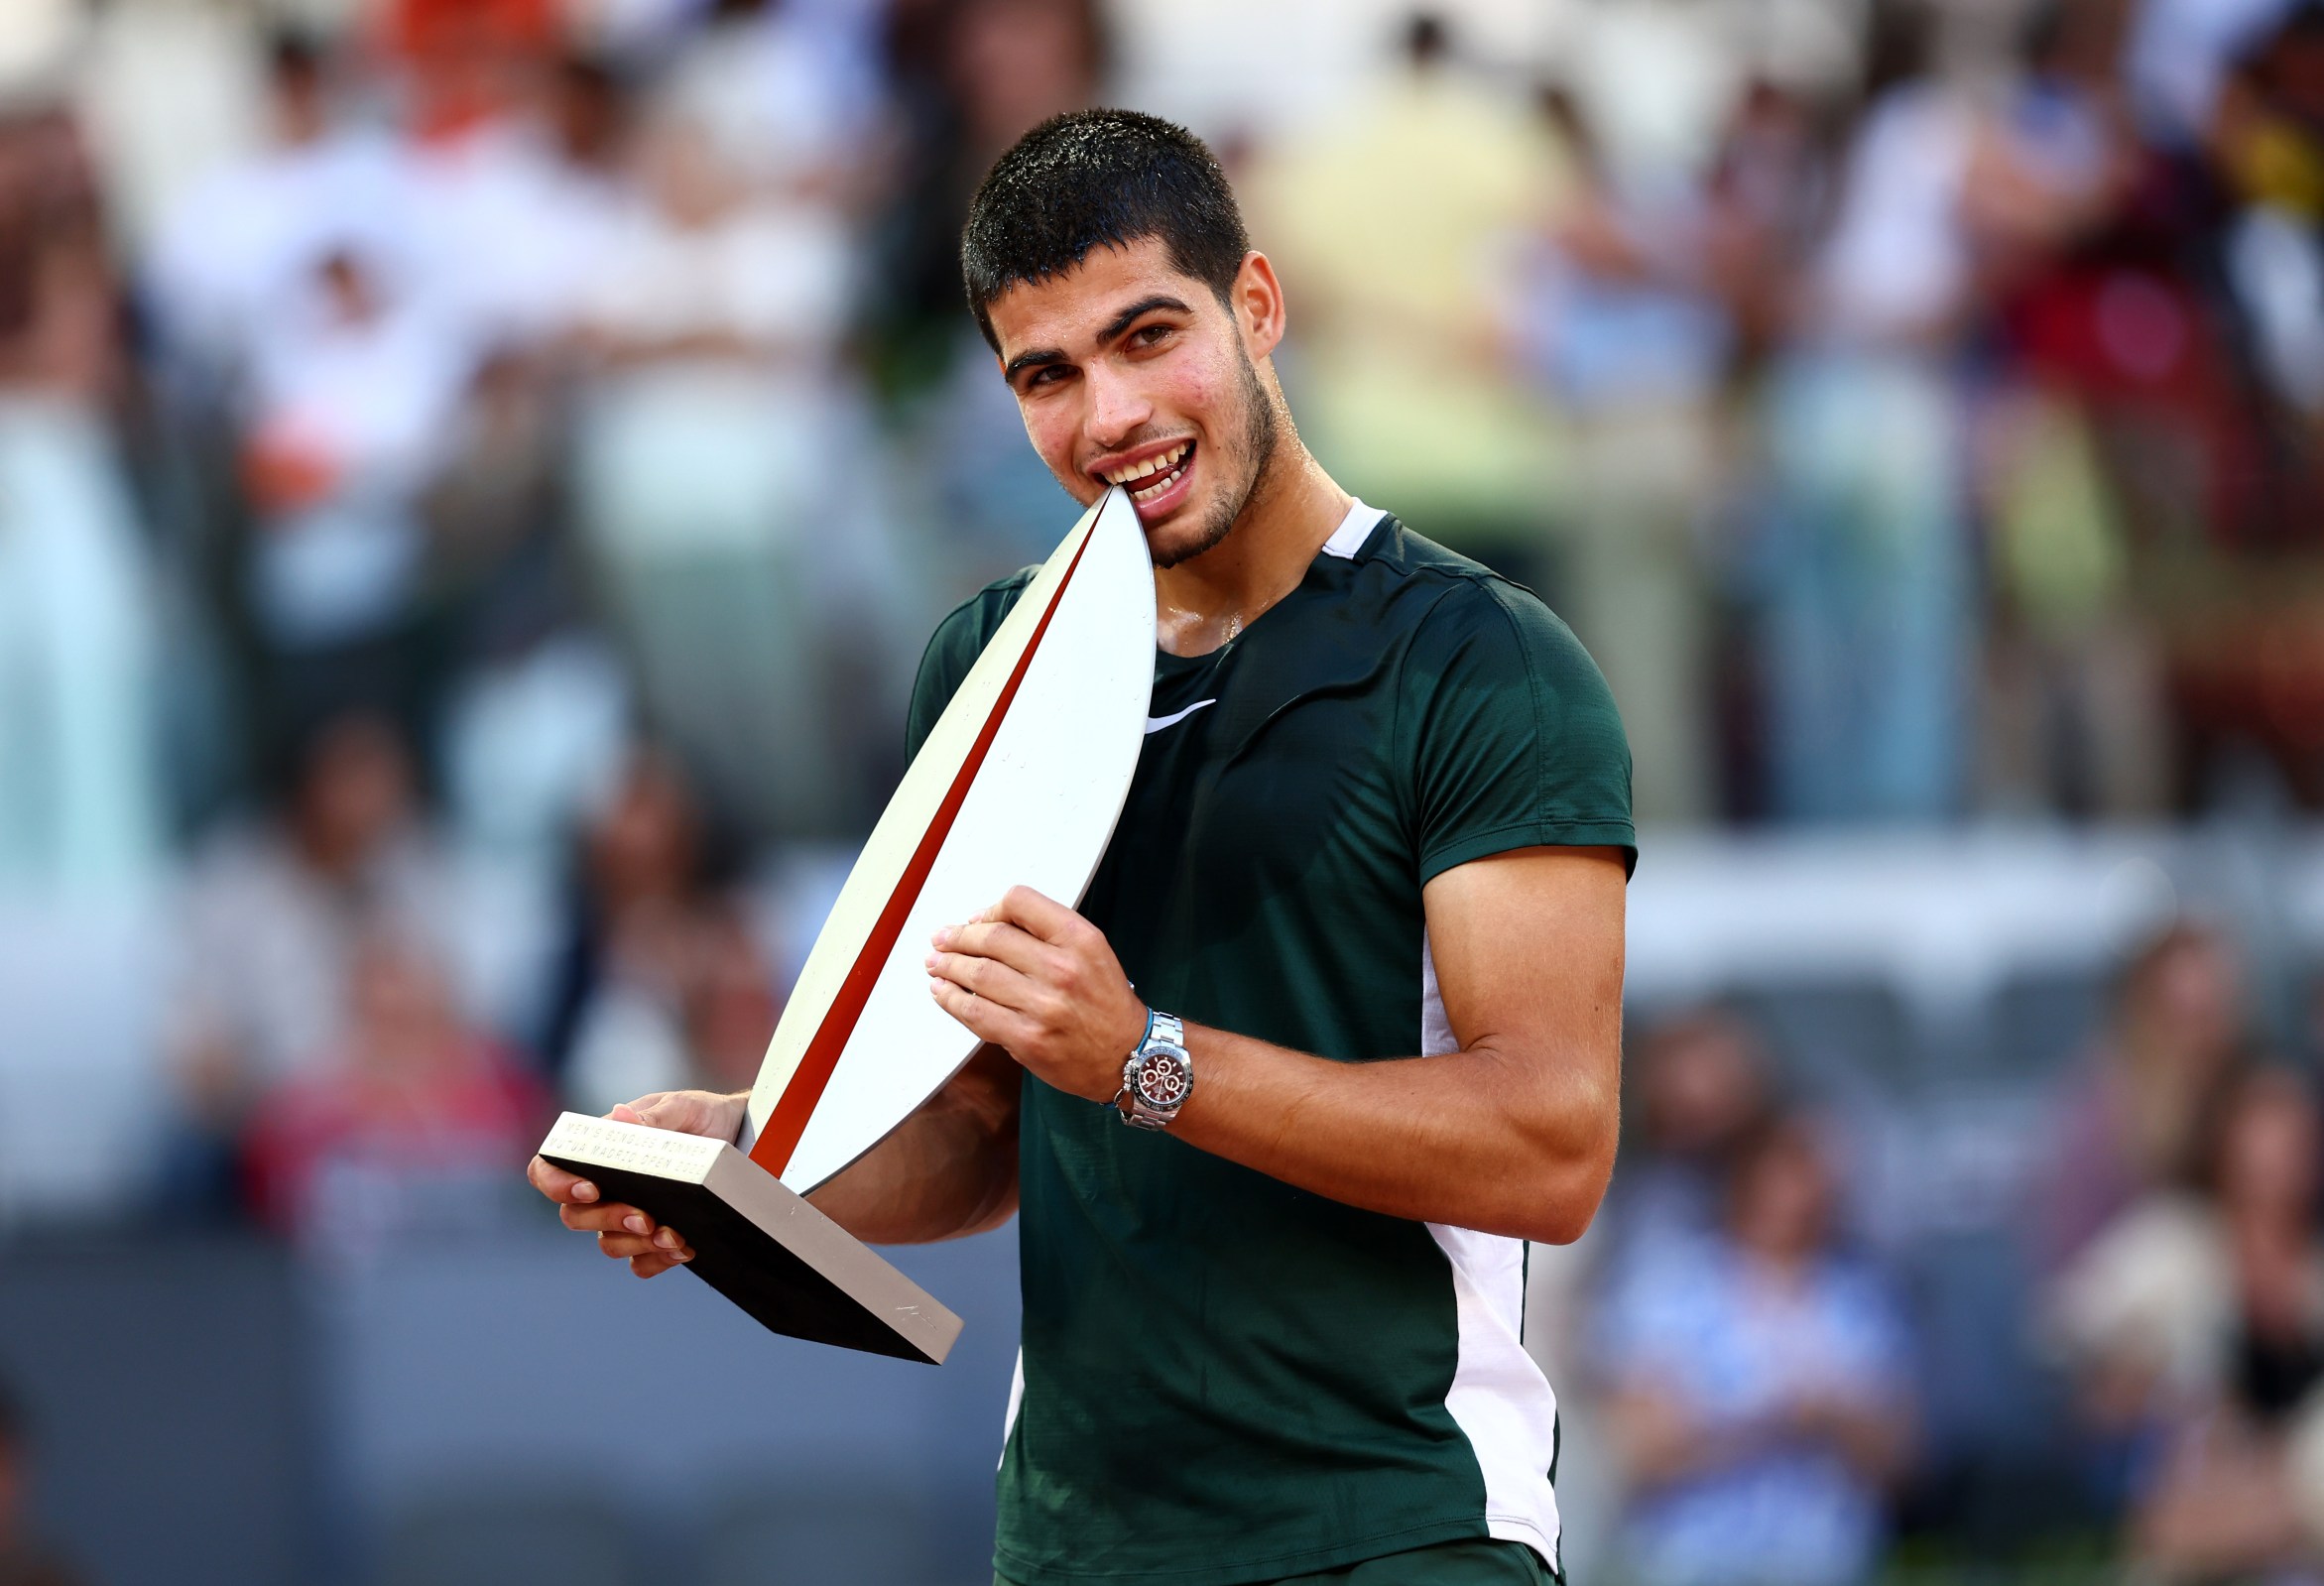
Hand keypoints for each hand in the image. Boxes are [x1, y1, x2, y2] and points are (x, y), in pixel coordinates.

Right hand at [525, 1090, 744, 1277]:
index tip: (588, 1189)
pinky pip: (640, 1263)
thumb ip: (652, 1115)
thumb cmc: (701, 1116)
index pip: (549, 1171)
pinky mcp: (653, 1240)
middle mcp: (605, 1188)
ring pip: (608, 1244)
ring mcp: (627, 1216)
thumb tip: (621, 1118)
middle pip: (575, 1216)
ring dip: (636, 1244)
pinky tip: (684, 1249)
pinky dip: (658, 1260)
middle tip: (643, 1217)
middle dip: (607, 1219)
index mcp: (598, 1151)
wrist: (741, 1138)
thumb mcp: (682, 1107)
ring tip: (673, 1235)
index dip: (556, 1184)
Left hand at [926, 886, 1147, 1103]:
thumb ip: (1046, 933)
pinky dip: (950, 1000)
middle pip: (992, 938)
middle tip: (941, 940)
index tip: (975, 920)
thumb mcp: (1091, 951)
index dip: (990, 909)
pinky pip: (975, 1013)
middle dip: (957, 937)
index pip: (1021, 902)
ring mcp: (1043, 1006)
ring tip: (935, 963)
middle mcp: (1062, 969)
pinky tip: (942, 992)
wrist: (1130, 1055)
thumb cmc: (1106, 1001)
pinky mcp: (1027, 1039)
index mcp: (1080, 939)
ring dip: (947, 966)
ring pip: (978, 974)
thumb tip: (984, 923)